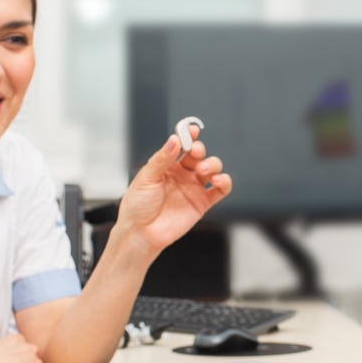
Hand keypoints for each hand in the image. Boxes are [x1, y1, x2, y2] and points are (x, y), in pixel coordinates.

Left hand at [115, 124, 231, 253]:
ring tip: (204, 170)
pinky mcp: (202, 203)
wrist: (141, 233)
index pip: (181, 145)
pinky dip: (224, 182)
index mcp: (166, 165)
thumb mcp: (146, 178)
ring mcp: (193, 188)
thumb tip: (174, 140)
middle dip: (200, 150)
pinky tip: (218, 180)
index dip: (188, 135)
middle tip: (195, 152)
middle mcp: (181, 174)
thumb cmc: (137, 207)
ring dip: (212, 164)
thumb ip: (162, 159)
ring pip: (212, 168)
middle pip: (199, 155)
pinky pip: (220, 190)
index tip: (192, 129)